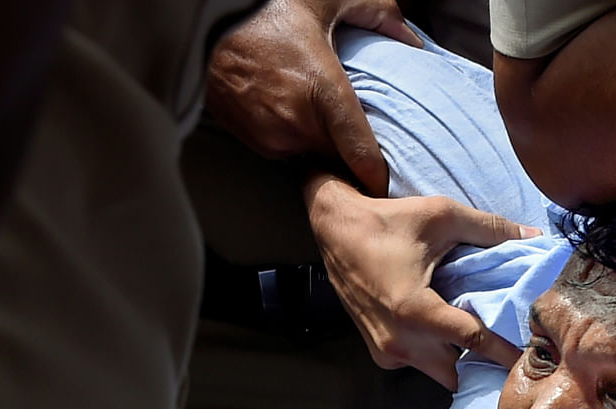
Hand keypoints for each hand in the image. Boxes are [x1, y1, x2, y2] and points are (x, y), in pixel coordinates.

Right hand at [206, 0, 420, 195]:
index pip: (363, 157)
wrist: (202, 18)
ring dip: (316, 140)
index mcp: (323, 92)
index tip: (387, 184)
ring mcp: (268, 134)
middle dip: (348, 149)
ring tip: (311, 107)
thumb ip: (379, 13)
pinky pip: (280, 147)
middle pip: (338, 157)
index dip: (379, 176)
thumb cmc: (265, 8)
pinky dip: (289, 135)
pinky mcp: (246, 137)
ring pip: (309, 153)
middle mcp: (295, 122)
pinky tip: (285, 107)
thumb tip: (413, 40)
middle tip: (350, 127)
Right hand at [305, 172, 541, 389]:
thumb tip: (534, 238)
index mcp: (416, 311)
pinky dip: (438, 355)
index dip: (507, 351)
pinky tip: (451, 335)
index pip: (474, 342)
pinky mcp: (378, 352)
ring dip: (462, 362)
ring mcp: (386, 351)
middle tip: (512, 350)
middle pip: (458, 372)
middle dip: (484, 366)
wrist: (335, 229)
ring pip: (439, 373)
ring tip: (487, 344)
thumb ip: (491, 229)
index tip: (533, 358)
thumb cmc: (388, 221)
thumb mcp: (442, 215)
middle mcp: (400, 341)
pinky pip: (419, 365)